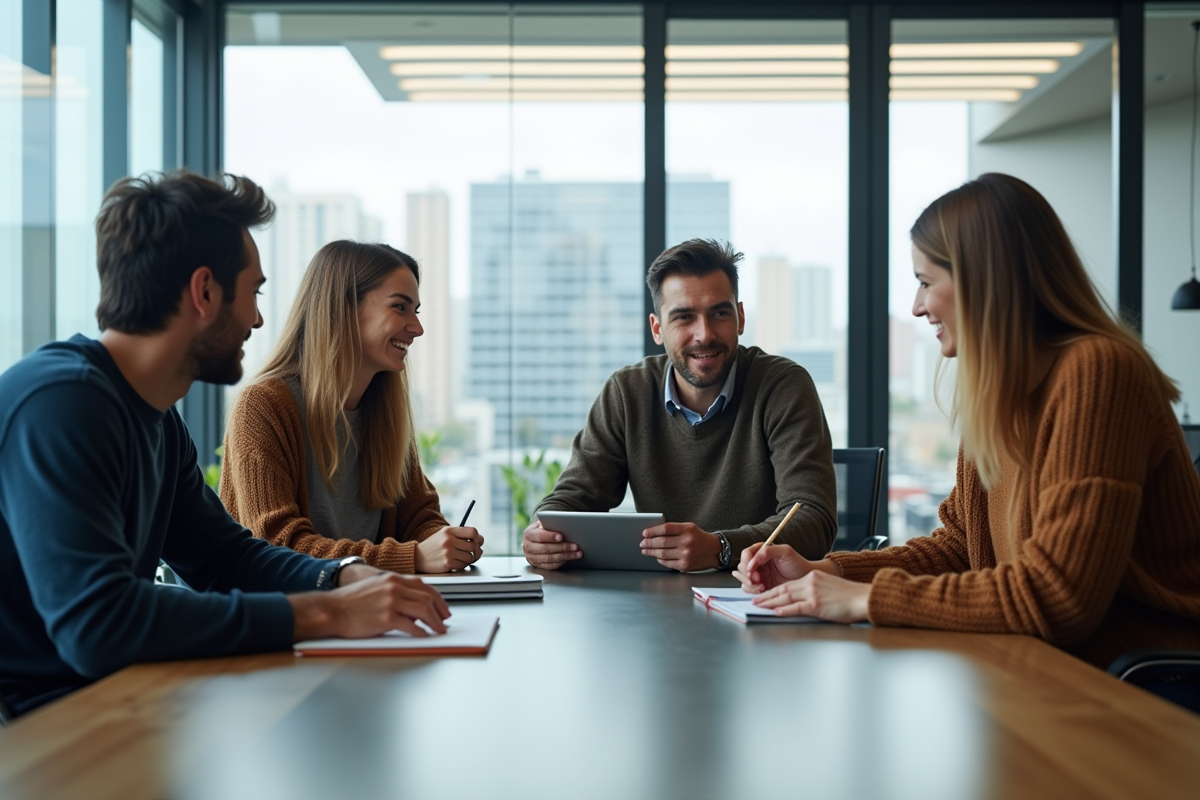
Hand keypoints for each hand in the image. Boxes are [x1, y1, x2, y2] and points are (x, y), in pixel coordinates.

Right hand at [290, 572, 451, 640]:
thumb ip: (395, 591)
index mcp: (393, 579)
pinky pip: (411, 626)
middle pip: (427, 597)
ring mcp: (391, 602)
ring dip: (435, 622)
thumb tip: (413, 604)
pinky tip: (425, 636)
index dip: (437, 598)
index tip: (442, 608)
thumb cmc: (350, 602)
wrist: (332, 609)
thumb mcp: (376, 587)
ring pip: (423, 610)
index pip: (424, 586)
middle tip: (445, 621)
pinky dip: (421, 632)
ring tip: (439, 630)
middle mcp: (394, 587)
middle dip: (440, 611)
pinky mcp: (387, 617)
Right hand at [416, 526, 484, 572]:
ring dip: (470, 559)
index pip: (473, 532)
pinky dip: (463, 565)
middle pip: (473, 546)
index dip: (478, 538)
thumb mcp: (444, 534)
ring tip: (464, 558)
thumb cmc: (434, 545)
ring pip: (470, 557)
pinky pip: (464, 565)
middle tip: (475, 553)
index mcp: (449, 531)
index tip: (478, 542)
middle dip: (477, 551)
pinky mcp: (447, 563)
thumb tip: (479, 540)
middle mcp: (449, 540)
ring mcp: (448, 552)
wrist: (418, 557)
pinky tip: (457, 563)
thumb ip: (460, 534)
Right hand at [522, 518, 580, 568]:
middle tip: (575, 546)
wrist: (532, 541)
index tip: (561, 536)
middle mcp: (528, 546)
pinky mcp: (537, 565)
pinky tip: (570, 558)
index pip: (540, 536)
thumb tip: (563, 526)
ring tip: (577, 553)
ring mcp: (532, 557)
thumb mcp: (542, 524)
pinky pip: (551, 566)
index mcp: (529, 534)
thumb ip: (549, 525)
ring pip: (550, 558)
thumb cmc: (540, 530)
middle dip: (563, 547)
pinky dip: (562, 562)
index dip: (551, 536)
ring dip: (566, 556)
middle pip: (546, 549)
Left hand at [640, 523, 719, 570]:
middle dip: (649, 543)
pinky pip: (667, 562)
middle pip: (662, 542)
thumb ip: (675, 529)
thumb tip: (654, 533)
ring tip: (646, 550)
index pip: (666, 529)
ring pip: (662, 553)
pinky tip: (657, 557)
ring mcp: (686, 554)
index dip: (653, 531)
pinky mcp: (685, 565)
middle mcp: (687, 542)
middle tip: (642, 543)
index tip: (645, 533)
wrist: (714, 551)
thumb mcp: (689, 528)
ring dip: (651, 552)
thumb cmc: (699, 538)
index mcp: (688, 529)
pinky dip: (660, 560)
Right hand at [734, 543, 819, 593]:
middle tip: (757, 579)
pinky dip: (752, 590)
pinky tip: (762, 590)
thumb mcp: (785, 552)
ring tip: (761, 586)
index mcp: (762, 551)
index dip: (747, 561)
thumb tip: (753, 560)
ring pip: (742, 578)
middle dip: (747, 574)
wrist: (805, 580)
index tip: (751, 569)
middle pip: (741, 566)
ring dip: (749, 583)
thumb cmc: (797, 564)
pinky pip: (747, 588)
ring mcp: (757, 575)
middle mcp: (757, 562)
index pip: (746, 554)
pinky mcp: (759, 586)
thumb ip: (768, 551)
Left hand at [750, 571, 870, 622]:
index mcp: (812, 577)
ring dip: (770, 602)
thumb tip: (801, 600)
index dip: (774, 591)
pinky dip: (785, 610)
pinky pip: (796, 608)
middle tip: (755, 600)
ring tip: (759, 606)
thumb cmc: (849, 596)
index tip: (764, 594)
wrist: (862, 598)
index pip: (788, 584)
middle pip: (783, 589)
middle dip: (767, 596)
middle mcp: (810, 582)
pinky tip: (776, 612)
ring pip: (786, 597)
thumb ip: (813, 590)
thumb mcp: (828, 586)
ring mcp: (812, 593)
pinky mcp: (816, 604)